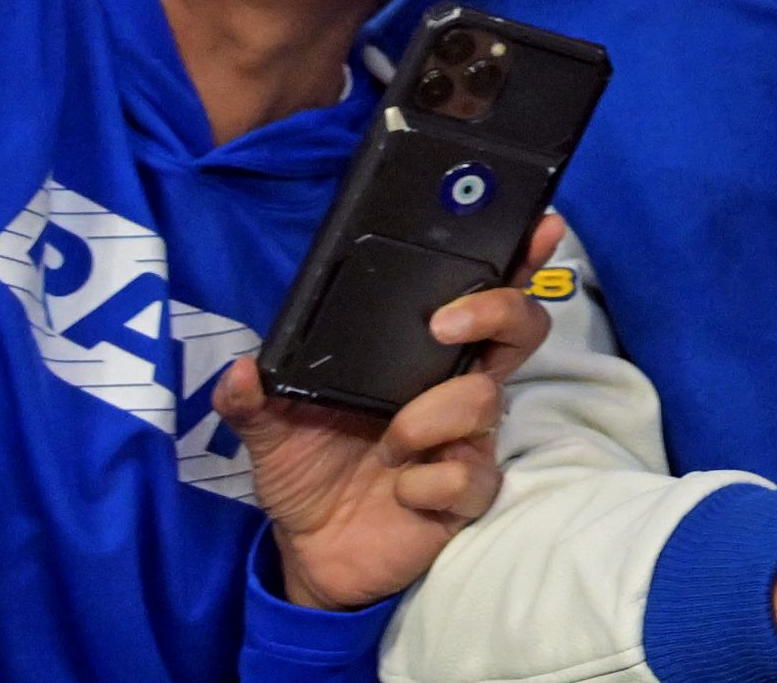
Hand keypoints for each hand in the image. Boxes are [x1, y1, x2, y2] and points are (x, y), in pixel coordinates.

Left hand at [225, 221, 557, 614]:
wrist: (310, 549)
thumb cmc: (307, 469)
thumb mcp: (270, 428)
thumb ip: (253, 397)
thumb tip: (240, 369)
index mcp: (421, 357)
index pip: (480, 296)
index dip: (517, 258)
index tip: (536, 227)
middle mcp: (456, 387)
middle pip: (520, 327)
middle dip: (496, 310)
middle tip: (443, 326)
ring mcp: (467, 440)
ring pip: (486, 399)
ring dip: (427, 419)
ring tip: (389, 447)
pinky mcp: (467, 494)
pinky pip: (469, 475)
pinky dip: (427, 483)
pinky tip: (401, 491)